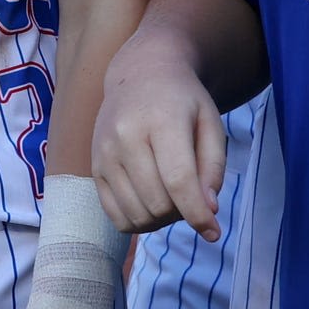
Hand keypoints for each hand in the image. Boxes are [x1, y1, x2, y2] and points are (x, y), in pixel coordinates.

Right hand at [92, 38, 224, 239]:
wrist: (140, 75)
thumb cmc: (183, 101)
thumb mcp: (210, 124)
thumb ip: (213, 168)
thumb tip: (208, 211)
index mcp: (161, 120)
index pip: (178, 180)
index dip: (197, 214)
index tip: (214, 232)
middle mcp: (125, 136)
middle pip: (158, 202)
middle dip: (182, 214)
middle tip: (193, 198)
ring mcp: (104, 153)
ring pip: (137, 214)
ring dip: (162, 220)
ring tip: (173, 199)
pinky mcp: (95, 168)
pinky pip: (115, 216)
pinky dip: (138, 221)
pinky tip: (152, 203)